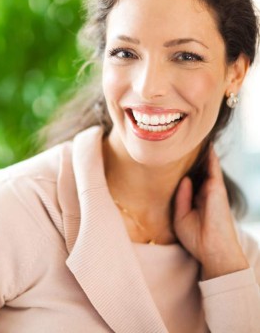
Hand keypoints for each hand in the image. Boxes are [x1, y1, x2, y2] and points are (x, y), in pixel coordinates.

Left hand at [174, 146, 248, 279]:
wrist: (212, 249)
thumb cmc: (195, 238)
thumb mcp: (180, 216)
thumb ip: (180, 196)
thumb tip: (184, 178)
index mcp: (195, 200)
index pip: (188, 181)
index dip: (180, 171)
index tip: (170, 160)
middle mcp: (204, 192)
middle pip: (196, 171)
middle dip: (189, 160)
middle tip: (179, 144)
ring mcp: (211, 189)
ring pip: (204, 166)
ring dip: (199, 154)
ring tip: (192, 138)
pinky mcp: (217, 187)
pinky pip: (213, 166)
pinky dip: (210, 155)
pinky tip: (205, 143)